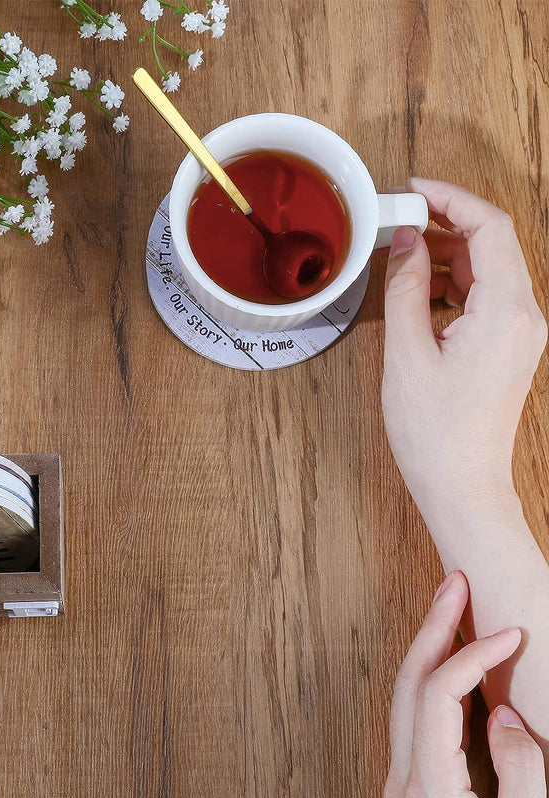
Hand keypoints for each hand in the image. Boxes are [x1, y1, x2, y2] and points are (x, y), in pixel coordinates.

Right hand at [381, 178, 546, 510]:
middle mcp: (522, 316)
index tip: (414, 190)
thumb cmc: (434, 431)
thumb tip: (408, 241)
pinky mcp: (505, 346)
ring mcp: (517, 332)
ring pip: (487, 269)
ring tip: (401, 253)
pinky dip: (451, 282)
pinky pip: (483, 296)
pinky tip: (418, 288)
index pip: (489, 228)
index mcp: (504, 312)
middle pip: (491, 244)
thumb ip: (406, 288)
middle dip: (445, 224)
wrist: (460, 483)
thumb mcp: (407, 352)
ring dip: (446, 253)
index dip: (451, 198)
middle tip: (398, 220)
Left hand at [385, 570, 545, 797]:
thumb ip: (519, 775)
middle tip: (454, 584)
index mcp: (427, 785)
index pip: (439, 693)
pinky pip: (416, 718)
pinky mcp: (412, 788)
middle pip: (409, 680)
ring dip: (430, 648)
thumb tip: (506, 717)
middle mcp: (403, 779)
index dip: (474, 655)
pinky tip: (455, 667)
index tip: (511, 635)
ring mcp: (402, 782)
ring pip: (406, 696)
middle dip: (433, 626)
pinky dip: (434, 681)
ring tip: (451, 610)